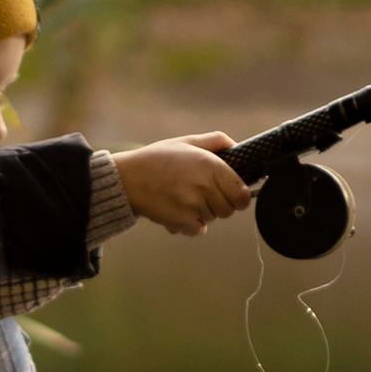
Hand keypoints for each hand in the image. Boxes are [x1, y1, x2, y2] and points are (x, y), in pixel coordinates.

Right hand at [113, 134, 251, 236]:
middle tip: (203, 194)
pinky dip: (191, 224)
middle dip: (220, 204)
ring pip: (212, 219)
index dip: (240, 196)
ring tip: (185, 198)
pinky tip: (179, 210)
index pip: (242, 195)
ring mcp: (193, 206)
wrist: (128, 179)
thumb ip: (216, 141)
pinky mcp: (182, 222)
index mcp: (210, 166)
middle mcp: (204, 187)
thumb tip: (237, 147)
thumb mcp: (187, 142)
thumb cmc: (158, 159)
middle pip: (229, 210)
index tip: (233, 194)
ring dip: (204, 213)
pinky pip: (198, 230)